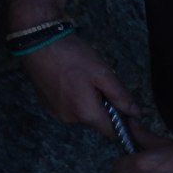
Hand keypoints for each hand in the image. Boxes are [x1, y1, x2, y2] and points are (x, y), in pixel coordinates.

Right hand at [20, 34, 140, 137]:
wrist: (36, 41)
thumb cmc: (72, 56)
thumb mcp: (103, 74)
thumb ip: (121, 97)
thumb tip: (136, 114)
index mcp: (86, 113)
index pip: (112, 131)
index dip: (123, 122)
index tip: (127, 107)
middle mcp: (70, 118)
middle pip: (97, 120)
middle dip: (105, 106)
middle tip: (102, 83)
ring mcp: (56, 112)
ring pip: (83, 113)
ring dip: (89, 101)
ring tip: (84, 78)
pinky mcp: (47, 104)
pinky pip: (69, 106)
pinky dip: (75, 98)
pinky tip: (71, 79)